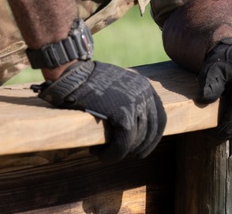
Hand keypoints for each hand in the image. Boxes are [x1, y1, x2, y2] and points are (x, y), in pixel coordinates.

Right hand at [35, 60, 165, 161]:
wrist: (72, 76)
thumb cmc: (88, 82)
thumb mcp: (116, 85)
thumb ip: (128, 100)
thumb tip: (134, 126)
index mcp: (144, 86)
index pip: (159, 119)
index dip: (151, 139)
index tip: (140, 150)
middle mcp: (145, 94)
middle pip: (150, 132)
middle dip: (136, 147)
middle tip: (119, 153)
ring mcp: (136, 104)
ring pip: (135, 141)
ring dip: (120, 152)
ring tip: (104, 152)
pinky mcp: (123, 116)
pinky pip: (123, 145)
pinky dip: (112, 154)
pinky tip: (100, 154)